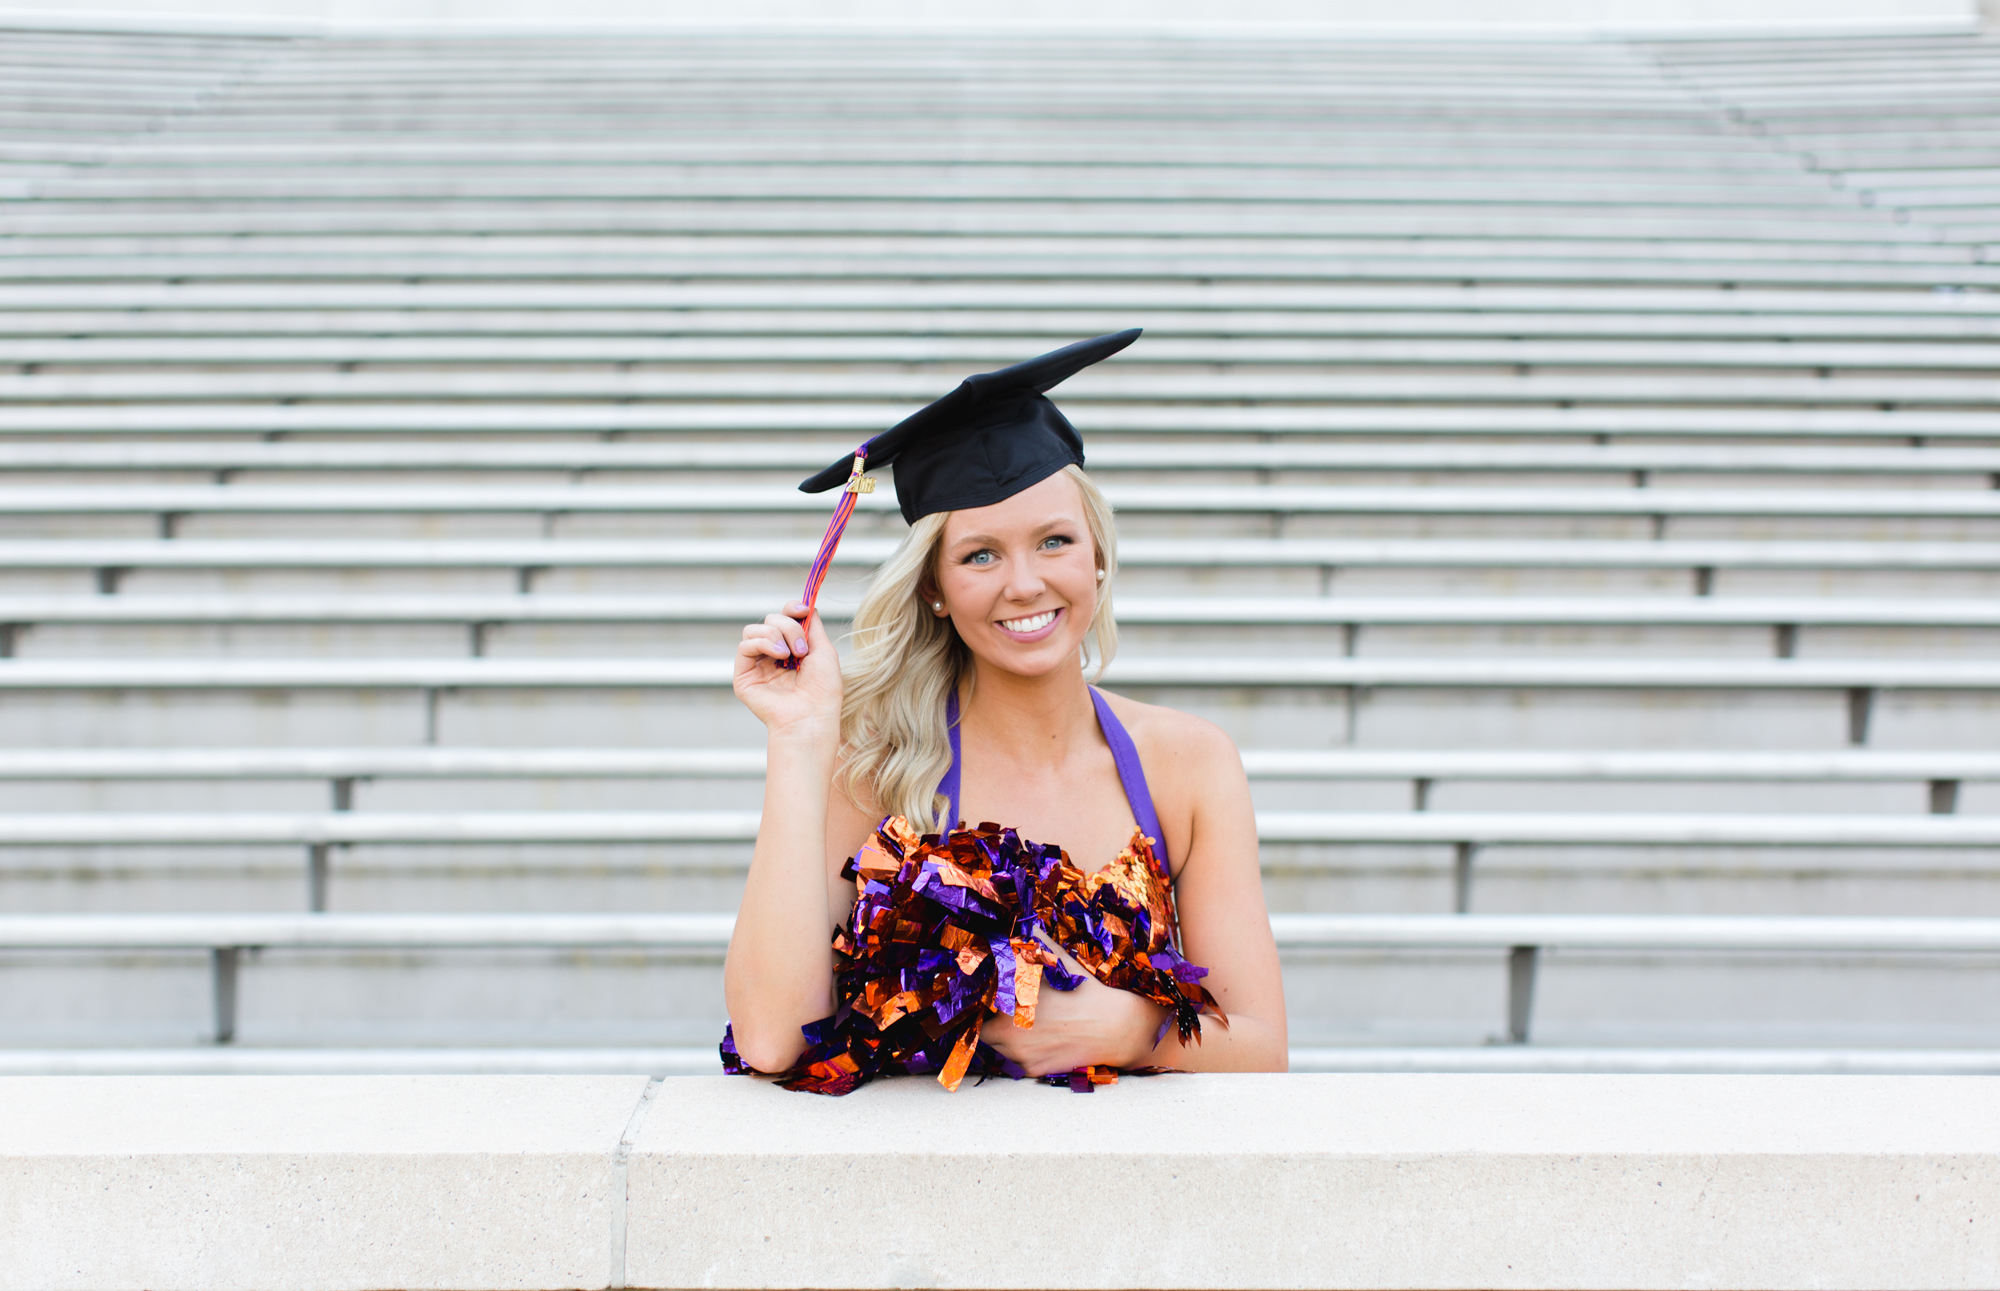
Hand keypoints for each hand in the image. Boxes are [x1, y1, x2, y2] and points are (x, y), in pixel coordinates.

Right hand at [733, 601, 841, 741]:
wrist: (812, 716)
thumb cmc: (823, 690)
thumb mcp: (824, 650)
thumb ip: (812, 626)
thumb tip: (806, 605)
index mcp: (792, 651)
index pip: (784, 619)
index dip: (790, 608)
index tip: (803, 609)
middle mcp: (773, 657)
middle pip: (770, 620)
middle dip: (788, 627)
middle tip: (802, 649)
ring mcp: (757, 666)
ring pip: (754, 629)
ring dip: (775, 635)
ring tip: (789, 655)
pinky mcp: (744, 676)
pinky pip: (744, 646)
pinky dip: (762, 643)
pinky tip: (778, 656)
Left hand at [979, 956, 1166, 1075]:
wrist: (1114, 1027)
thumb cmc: (1083, 991)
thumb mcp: (1057, 961)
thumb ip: (1034, 943)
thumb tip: (1023, 925)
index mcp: (1008, 1003)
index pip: (977, 1005)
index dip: (983, 1001)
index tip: (991, 997)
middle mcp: (1008, 1033)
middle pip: (984, 1029)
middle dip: (993, 1020)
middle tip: (1012, 1011)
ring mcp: (1019, 1055)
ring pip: (999, 1048)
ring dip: (1006, 1038)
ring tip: (1031, 1025)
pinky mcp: (1032, 1071)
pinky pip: (1016, 1063)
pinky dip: (1024, 1053)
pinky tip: (1043, 1039)